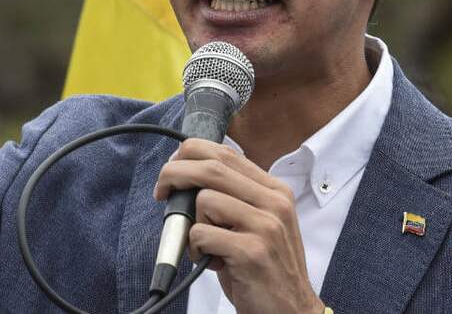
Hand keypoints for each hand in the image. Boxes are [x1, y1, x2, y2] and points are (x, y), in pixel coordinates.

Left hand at [154, 139, 323, 313]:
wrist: (291, 310)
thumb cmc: (264, 266)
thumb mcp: (256, 222)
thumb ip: (233, 196)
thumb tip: (185, 175)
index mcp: (274, 191)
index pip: (225, 153)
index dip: (190, 153)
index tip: (173, 166)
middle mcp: (274, 203)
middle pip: (210, 168)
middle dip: (174, 174)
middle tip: (160, 191)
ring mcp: (265, 226)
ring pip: (204, 200)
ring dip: (192, 224)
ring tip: (206, 246)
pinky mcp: (252, 252)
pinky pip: (201, 234)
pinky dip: (195, 249)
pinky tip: (212, 262)